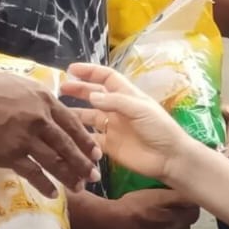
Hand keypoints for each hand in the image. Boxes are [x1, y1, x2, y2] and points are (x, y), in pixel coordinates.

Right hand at [0, 69, 101, 197]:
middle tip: (95, 176)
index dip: (85, 140)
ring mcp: (25, 138)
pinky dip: (44, 185)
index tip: (96, 152)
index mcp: (43, 100)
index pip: (72, 123)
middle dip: (84, 162)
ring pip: (54, 161)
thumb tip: (47, 99)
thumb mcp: (16, 83)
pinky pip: (32, 173)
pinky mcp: (10, 155)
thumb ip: (35, 94)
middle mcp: (39, 120)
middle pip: (67, 145)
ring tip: (80, 188)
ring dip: (69, 176)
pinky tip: (52, 193)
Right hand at [62, 64, 189, 183]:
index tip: (71, 70)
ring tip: (58, 111)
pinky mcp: (109, 146)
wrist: (169, 158)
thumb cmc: (159, 128)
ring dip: (75, 113)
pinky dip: (80, 137)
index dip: (90, 72)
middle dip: (78, 90)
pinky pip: (90, 139)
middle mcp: (117, 109)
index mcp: (126, 95)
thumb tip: (91, 95)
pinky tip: (67, 135)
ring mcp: (112, 127)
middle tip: (60, 89)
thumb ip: (115, 101)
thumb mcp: (140, 109)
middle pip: (94, 95)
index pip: (106, 77)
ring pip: (89, 117)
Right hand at [98, 189, 198, 228]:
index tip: (180, 199)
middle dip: (180, 217)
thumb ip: (177, 197)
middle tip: (166, 207)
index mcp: (176, 222)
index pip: (194, 212)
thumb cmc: (131, 206)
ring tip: (155, 220)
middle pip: (184, 225)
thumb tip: (193, 197)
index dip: (188, 204)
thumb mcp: (156, 195)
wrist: (107, 224)